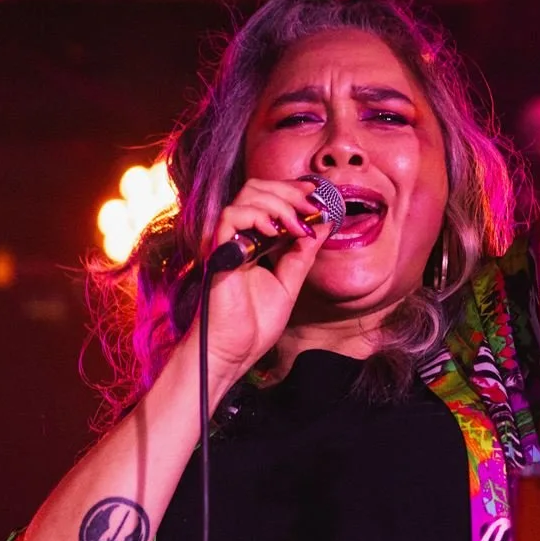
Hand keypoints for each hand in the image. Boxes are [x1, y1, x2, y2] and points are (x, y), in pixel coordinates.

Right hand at [188, 178, 334, 390]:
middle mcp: (237, 236)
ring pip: (247, 196)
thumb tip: (322, 225)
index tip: (316, 193)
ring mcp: (225, 242)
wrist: (234, 352)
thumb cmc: (254, 325)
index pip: (267, 197)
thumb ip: (302, 254)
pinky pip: (231, 217)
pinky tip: (276, 233)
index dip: (291, 189)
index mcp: (252, 241)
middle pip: (256, 188)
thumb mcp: (290, 283)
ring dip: (280, 204)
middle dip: (289, 191)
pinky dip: (258, 216)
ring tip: (297, 226)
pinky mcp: (217, 252)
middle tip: (311, 207)